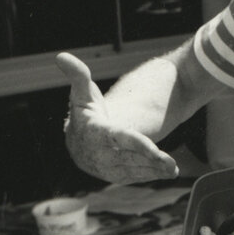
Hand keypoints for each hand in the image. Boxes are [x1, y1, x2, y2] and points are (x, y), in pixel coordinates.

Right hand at [56, 52, 178, 184]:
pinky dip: (149, 175)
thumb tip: (61, 56)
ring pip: (131, 170)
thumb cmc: (85, 111)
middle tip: (171, 165)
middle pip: (126, 158)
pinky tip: (166, 172)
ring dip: (153, 171)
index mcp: (92, 131)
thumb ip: (78, 75)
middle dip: (150, 162)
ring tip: (173, 169)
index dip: (136, 143)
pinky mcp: (112, 176)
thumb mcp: (83, 93)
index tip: (154, 150)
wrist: (79, 138)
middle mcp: (96, 153)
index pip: (116, 138)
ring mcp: (103, 167)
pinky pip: (131, 177)